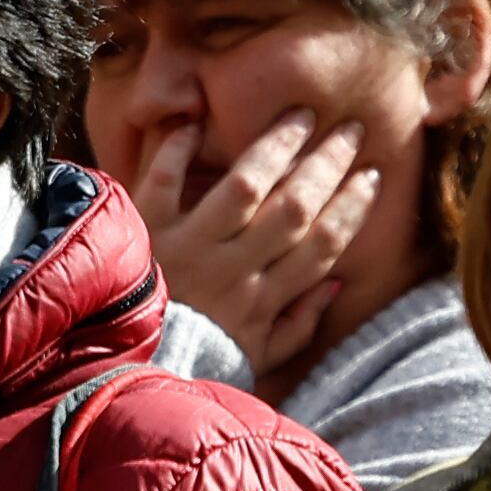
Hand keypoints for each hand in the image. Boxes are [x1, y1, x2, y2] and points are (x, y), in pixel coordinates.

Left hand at [132, 111, 383, 381]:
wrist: (119, 374)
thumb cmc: (192, 360)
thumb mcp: (254, 358)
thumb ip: (298, 326)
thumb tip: (337, 283)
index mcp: (262, 299)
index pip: (323, 244)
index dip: (353, 207)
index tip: (372, 174)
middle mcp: (232, 269)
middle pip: (295, 207)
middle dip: (328, 165)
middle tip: (349, 130)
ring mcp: (188, 248)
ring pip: (245, 187)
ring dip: (276, 147)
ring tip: (299, 116)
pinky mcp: (145, 233)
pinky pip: (164, 182)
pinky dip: (176, 152)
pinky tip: (193, 124)